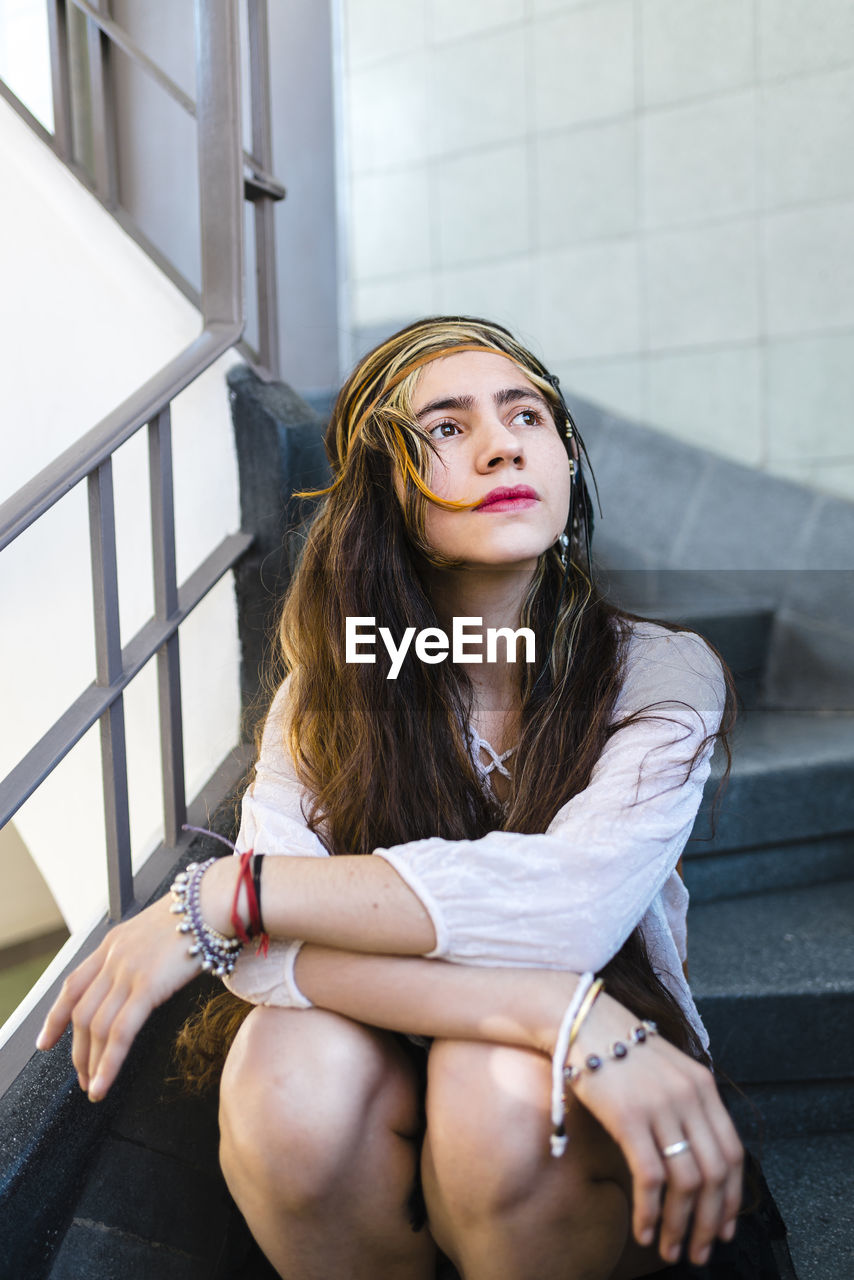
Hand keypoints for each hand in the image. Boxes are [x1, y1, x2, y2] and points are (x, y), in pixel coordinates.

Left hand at [36, 895, 202, 1100]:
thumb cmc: (195, 915)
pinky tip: (104, 1082)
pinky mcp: (147, 985)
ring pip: (96, 1027)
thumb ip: (140, 954)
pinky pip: (120, 1032)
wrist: (211, 902)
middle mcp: (113, 958)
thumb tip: (143, 979)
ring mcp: (127, 971)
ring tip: (93, 1086)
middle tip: (81, 1076)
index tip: (46, 1040)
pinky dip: (109, 1062)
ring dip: (91, 1063)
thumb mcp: (154, 931)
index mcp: (112, 944)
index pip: (72, 985)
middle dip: (77, 1051)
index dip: (55, 1016)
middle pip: (81, 1013)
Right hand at [565, 992, 743, 1268]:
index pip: (733, 1153)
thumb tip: (695, 1158)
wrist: (579, 1020)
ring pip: (686, 1183)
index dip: (732, 1197)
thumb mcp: (664, 1071)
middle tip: (700, 1252)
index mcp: (703, 1085)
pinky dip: (650, 1212)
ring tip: (671, 1250)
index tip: (725, 1227)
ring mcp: (661, 1106)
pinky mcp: (630, 1117)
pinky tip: (643, 1231)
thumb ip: (685, 1105)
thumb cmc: (616, 1049)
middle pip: (715, 1174)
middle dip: (711, 1222)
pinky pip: (651, 1178)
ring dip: (681, 1226)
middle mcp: (689, 1095)